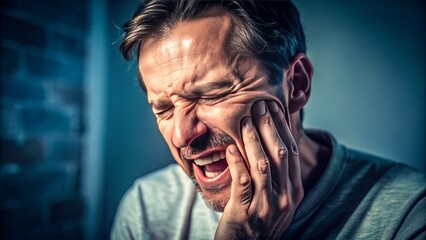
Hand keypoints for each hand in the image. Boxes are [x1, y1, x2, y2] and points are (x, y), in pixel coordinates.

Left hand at [215, 101, 303, 239]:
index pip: (291, 152)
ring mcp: (267, 206)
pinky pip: (242, 183)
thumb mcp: (276, 196)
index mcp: (295, 190)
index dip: (283, 128)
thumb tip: (271, 138)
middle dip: (269, 127)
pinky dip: (237, 162)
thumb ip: (277, 173)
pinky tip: (231, 148)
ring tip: (245, 121)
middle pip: (280, 154)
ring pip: (262, 166)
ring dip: (253, 141)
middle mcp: (285, 197)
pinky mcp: (246, 213)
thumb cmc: (259, 217)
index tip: (274, 107)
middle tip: (259, 106)